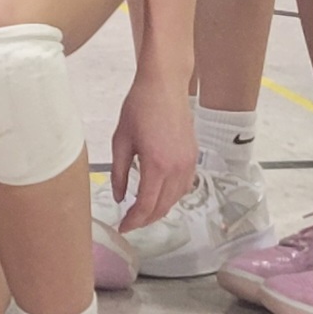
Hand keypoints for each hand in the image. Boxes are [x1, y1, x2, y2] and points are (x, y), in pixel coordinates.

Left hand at [108, 69, 198, 233]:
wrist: (165, 85)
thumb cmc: (139, 107)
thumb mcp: (121, 140)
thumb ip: (119, 172)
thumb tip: (119, 198)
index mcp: (156, 165)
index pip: (146, 205)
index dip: (134, 221)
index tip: (122, 227)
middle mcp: (176, 168)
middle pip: (162, 207)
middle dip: (145, 220)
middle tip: (129, 223)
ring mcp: (188, 163)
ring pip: (175, 199)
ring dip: (159, 210)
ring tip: (142, 212)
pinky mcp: (193, 157)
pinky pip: (184, 187)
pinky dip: (172, 197)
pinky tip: (159, 195)